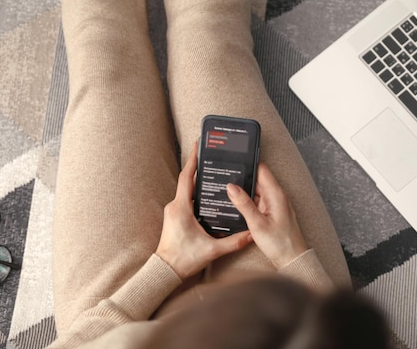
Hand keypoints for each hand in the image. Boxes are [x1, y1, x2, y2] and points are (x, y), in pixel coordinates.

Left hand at [155, 142, 251, 278]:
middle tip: (209, 155)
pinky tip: (207, 193)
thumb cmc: (184, 260)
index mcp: (181, 208)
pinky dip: (194, 192)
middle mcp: (175, 206)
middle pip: (186, 180)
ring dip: (196, 180)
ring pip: (185, 190)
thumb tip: (251, 235)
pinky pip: (185, 198)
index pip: (186, 178)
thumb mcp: (212, 251)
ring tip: (211, 171)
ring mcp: (173, 211)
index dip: (192, 160)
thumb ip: (233, 242)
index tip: (197, 146)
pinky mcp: (174, 216)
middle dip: (197, 166)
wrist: (165, 271)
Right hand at [226, 164, 307, 268]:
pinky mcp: (272, 212)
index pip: (261, 169)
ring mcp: (275, 204)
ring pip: (256, 191)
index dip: (248, 163)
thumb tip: (231, 187)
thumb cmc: (279, 243)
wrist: (292, 259)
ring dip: (244, 191)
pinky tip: (237, 205)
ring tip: (227, 190)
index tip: (234, 161)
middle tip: (225, 177)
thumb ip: (243, 204)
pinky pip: (258, 201)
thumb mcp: (257, 223)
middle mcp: (277, 196)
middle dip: (242, 178)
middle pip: (257, 179)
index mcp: (276, 194)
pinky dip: (248, 202)